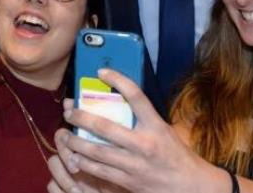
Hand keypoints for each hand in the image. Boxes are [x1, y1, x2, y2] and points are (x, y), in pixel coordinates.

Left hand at [47, 70, 227, 192]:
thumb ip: (144, 120)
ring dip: (76, 142)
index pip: (136, 96)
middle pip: (105, 126)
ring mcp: (134, 164)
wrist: (188, 186)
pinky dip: (84, 163)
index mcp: (156, 126)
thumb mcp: (164, 131)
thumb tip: (120, 104)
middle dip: (82, 117)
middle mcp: (143, 143)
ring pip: (97, 151)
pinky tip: (74, 157)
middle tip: (69, 110)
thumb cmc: (176, 155)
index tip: (102, 72)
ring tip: (64, 134)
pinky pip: (100, 171)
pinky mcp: (127, 181)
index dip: (118, 80)